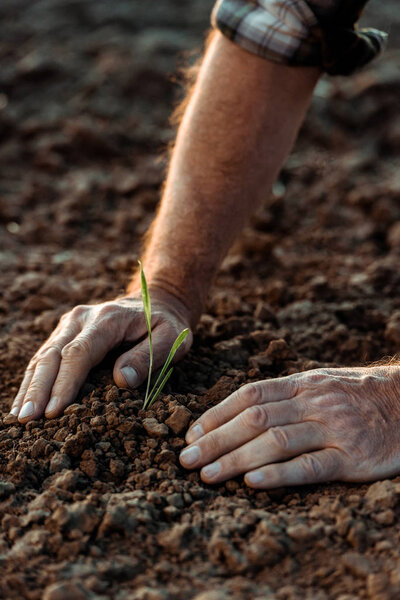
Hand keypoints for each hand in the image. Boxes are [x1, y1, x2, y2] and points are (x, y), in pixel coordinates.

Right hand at [11, 288, 191, 422]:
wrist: (157, 301)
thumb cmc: (166, 324)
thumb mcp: (171, 339)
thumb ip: (148, 357)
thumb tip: (122, 380)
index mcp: (107, 319)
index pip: (80, 352)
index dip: (65, 383)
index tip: (53, 411)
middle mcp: (82, 317)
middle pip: (53, 354)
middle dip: (38, 389)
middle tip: (27, 420)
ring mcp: (70, 324)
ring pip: (43, 356)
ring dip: (30, 386)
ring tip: (19, 417)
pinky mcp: (65, 333)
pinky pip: (44, 357)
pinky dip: (33, 380)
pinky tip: (24, 402)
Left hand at [179, 366, 399, 487]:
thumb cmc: (355, 396)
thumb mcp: (319, 383)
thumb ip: (283, 396)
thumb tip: (236, 413)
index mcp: (302, 384)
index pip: (249, 396)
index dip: (217, 415)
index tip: (192, 436)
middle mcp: (313, 403)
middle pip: (255, 420)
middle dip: (216, 441)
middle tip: (187, 461)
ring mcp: (333, 429)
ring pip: (276, 442)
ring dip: (236, 460)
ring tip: (208, 476)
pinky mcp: (352, 458)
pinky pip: (310, 466)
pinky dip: (279, 475)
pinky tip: (254, 484)